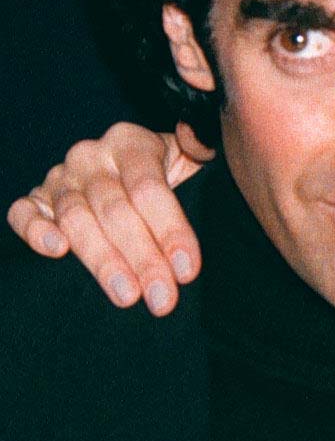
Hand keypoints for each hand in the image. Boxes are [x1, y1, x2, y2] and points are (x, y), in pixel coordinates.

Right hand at [6, 122, 212, 314]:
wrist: (131, 169)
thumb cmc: (168, 172)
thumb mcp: (191, 156)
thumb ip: (200, 147)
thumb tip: (203, 143)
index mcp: (131, 143)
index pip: (150, 189)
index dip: (170, 230)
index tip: (187, 270)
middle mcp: (91, 157)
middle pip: (116, 210)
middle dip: (143, 258)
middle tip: (162, 298)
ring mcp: (61, 178)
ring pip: (76, 219)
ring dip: (102, 261)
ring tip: (127, 295)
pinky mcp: (37, 199)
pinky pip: (24, 213)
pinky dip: (35, 231)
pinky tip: (56, 251)